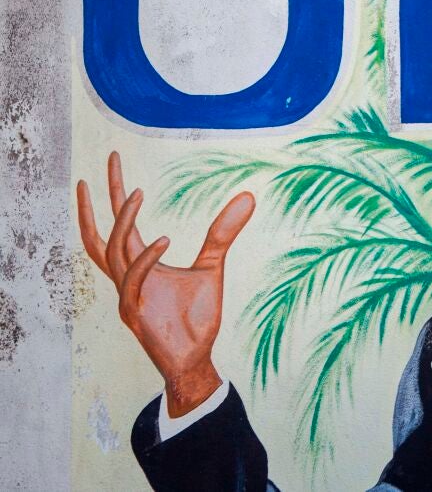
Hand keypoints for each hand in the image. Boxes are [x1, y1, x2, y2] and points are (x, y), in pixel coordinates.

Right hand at [77, 152, 254, 415]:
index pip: (119, 223)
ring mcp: (127, 294)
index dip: (114, 192)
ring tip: (138, 193)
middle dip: (100, 198)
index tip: (113, 158)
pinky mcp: (135, 313)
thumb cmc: (197, 316)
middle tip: (109, 160)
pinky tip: (164, 238)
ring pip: (112, 251)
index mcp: (139, 264)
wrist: (196, 357)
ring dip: (123, 221)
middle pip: (102, 232)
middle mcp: (126, 277)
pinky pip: (133, 280)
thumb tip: (247, 195)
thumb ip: (222, 233)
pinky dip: (146, 258)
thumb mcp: (212, 266)